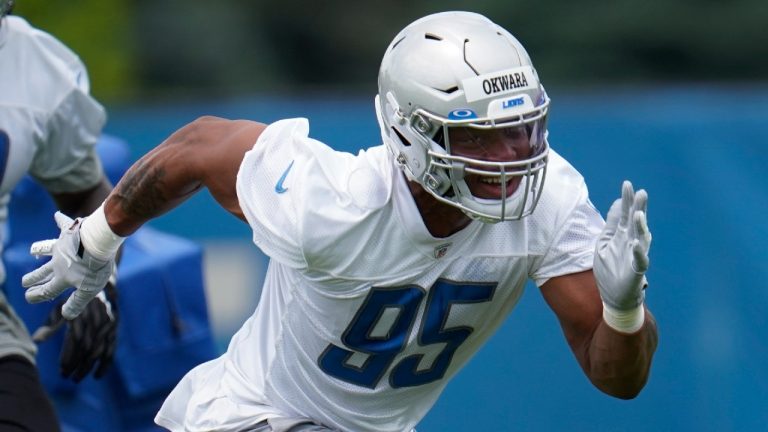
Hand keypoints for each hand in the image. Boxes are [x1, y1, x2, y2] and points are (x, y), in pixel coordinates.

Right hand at [22, 212, 115, 318]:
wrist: (97, 242)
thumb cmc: (95, 267)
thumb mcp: (89, 290)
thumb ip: (77, 303)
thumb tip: (65, 315)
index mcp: (62, 277)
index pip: (46, 290)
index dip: (36, 295)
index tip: (28, 297)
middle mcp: (58, 262)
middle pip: (42, 272)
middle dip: (33, 278)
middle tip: (25, 281)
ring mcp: (61, 246)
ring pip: (45, 249)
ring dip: (38, 250)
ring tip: (33, 251)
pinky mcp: (69, 232)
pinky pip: (64, 224)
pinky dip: (60, 220)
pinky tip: (57, 215)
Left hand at [32, 282, 117, 381]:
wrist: (101, 284)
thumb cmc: (75, 298)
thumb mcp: (61, 308)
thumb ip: (51, 325)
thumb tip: (36, 340)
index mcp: (82, 313)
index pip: (76, 341)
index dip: (69, 357)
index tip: (61, 371)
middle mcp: (97, 320)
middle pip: (88, 348)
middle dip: (77, 365)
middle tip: (68, 379)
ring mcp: (108, 325)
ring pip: (100, 351)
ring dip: (89, 367)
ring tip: (77, 379)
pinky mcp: (115, 329)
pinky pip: (112, 349)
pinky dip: (106, 364)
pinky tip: (97, 375)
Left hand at [593, 180, 651, 309]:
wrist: (614, 296)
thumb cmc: (610, 269)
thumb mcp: (605, 242)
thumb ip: (612, 224)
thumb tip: (617, 202)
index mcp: (622, 235)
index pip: (625, 214)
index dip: (626, 200)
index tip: (627, 184)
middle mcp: (631, 243)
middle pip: (636, 223)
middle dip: (639, 208)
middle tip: (641, 193)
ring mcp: (635, 257)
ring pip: (641, 239)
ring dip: (640, 227)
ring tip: (638, 214)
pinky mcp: (636, 272)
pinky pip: (640, 261)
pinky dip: (639, 253)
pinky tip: (637, 244)